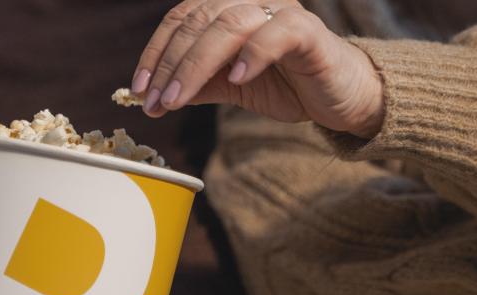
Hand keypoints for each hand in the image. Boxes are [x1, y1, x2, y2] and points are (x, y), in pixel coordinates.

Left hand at [132, 0, 383, 137]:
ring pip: (229, 24)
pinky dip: (252, 55)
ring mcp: (281, 11)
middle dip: (170, 64)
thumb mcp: (230, 87)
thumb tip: (151, 97)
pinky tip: (235, 80)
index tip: (138, 89)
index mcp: (230, 8)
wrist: (338, 98)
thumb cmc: (286, 85)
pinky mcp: (308, 31)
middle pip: (199, 21)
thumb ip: (197, 85)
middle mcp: (252, 1)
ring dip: (197, 64)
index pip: (182, 19)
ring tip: (178, 99)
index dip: (155, 52)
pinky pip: (276, 33)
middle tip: (155, 102)